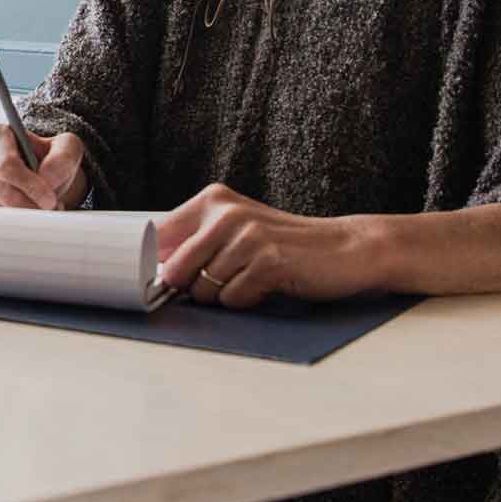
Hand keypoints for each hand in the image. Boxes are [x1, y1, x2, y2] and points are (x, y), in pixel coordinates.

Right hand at [0, 126, 85, 209]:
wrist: (37, 172)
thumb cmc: (46, 158)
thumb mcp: (65, 147)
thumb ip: (62, 158)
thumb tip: (46, 177)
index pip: (7, 165)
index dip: (30, 186)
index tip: (49, 199)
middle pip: (0, 191)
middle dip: (29, 205)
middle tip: (48, 209)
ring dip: (20, 216)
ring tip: (36, 208)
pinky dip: (7, 224)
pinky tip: (19, 215)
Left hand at [157, 184, 387, 308]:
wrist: (346, 248)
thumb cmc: (286, 244)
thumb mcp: (237, 230)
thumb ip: (197, 242)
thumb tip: (155, 273)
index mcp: (213, 200)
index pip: (157, 235)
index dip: (154, 265)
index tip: (159, 280)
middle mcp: (226, 213)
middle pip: (176, 270)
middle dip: (192, 287)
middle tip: (224, 281)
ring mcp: (247, 237)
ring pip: (204, 290)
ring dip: (226, 295)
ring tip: (253, 278)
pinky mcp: (268, 262)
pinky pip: (233, 300)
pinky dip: (247, 301)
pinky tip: (268, 285)